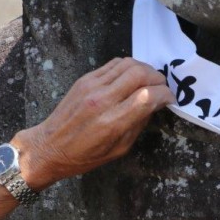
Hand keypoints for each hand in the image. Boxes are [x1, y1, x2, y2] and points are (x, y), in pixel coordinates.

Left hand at [13, 58, 173, 188]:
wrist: (48, 146)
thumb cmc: (84, 156)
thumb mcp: (118, 150)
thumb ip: (138, 125)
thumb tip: (154, 105)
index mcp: (112, 122)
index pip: (147, 96)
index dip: (166, 95)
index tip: (170, 100)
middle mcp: (103, 100)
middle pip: (140, 74)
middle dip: (158, 79)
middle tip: (162, 89)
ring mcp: (92, 86)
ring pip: (128, 64)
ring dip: (145, 70)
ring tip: (149, 81)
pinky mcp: (85, 79)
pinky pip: (114, 64)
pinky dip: (128, 67)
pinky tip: (132, 78)